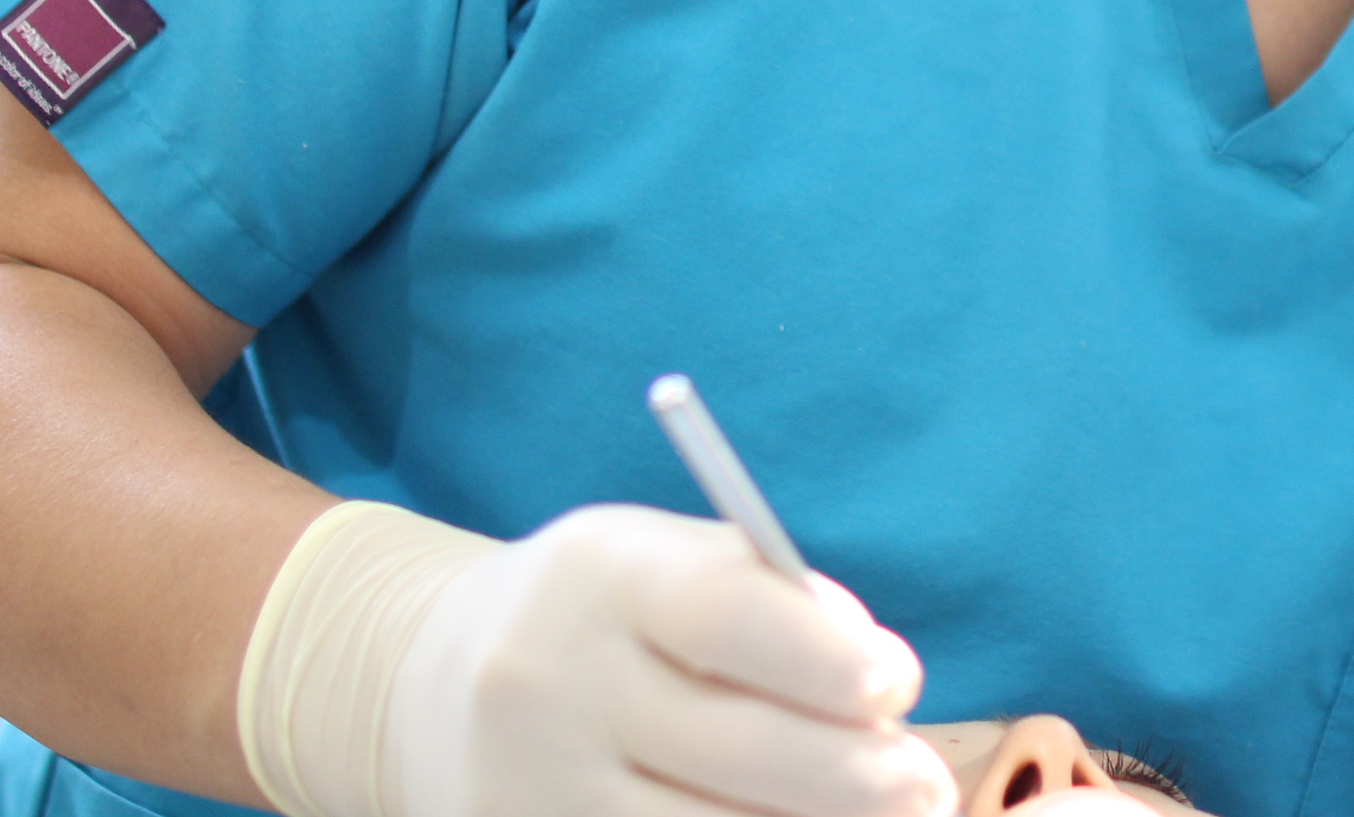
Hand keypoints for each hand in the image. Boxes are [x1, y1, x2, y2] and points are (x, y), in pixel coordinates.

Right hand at [244, 500, 963, 816]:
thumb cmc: (604, 615)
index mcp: (599, 577)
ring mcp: (532, 788)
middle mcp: (553, 684)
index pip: (722, 614)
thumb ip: (777, 603)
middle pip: (734, 750)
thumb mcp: (668, 564)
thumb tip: (883, 685)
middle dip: (854, 777)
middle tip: (925, 787)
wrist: (428, 684)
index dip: (823, 657)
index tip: (898, 685)